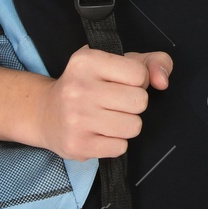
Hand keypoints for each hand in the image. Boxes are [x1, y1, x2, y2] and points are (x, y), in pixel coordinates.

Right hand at [34, 45, 170, 161]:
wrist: (45, 113)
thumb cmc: (90, 84)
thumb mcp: (118, 62)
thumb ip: (152, 62)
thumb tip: (162, 81)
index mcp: (87, 60)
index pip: (139, 74)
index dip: (137, 81)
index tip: (120, 83)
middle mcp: (78, 88)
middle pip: (139, 101)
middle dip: (134, 104)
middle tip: (115, 103)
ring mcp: (76, 118)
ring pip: (133, 126)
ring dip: (127, 124)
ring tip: (108, 118)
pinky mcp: (77, 145)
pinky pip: (121, 147)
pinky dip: (115, 142)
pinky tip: (99, 133)